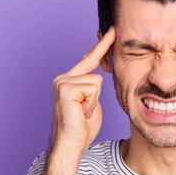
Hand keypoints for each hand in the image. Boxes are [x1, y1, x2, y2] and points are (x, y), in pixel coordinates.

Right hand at [49, 26, 115, 152]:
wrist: (70, 144)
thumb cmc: (82, 128)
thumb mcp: (92, 102)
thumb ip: (93, 88)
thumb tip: (99, 76)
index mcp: (69, 80)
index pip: (89, 59)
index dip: (102, 45)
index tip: (112, 31)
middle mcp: (63, 78)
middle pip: (93, 65)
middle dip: (97, 77)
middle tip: (93, 88)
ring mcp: (63, 81)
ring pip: (97, 80)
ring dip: (95, 100)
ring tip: (84, 112)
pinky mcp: (65, 87)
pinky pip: (93, 87)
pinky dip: (92, 102)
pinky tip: (81, 112)